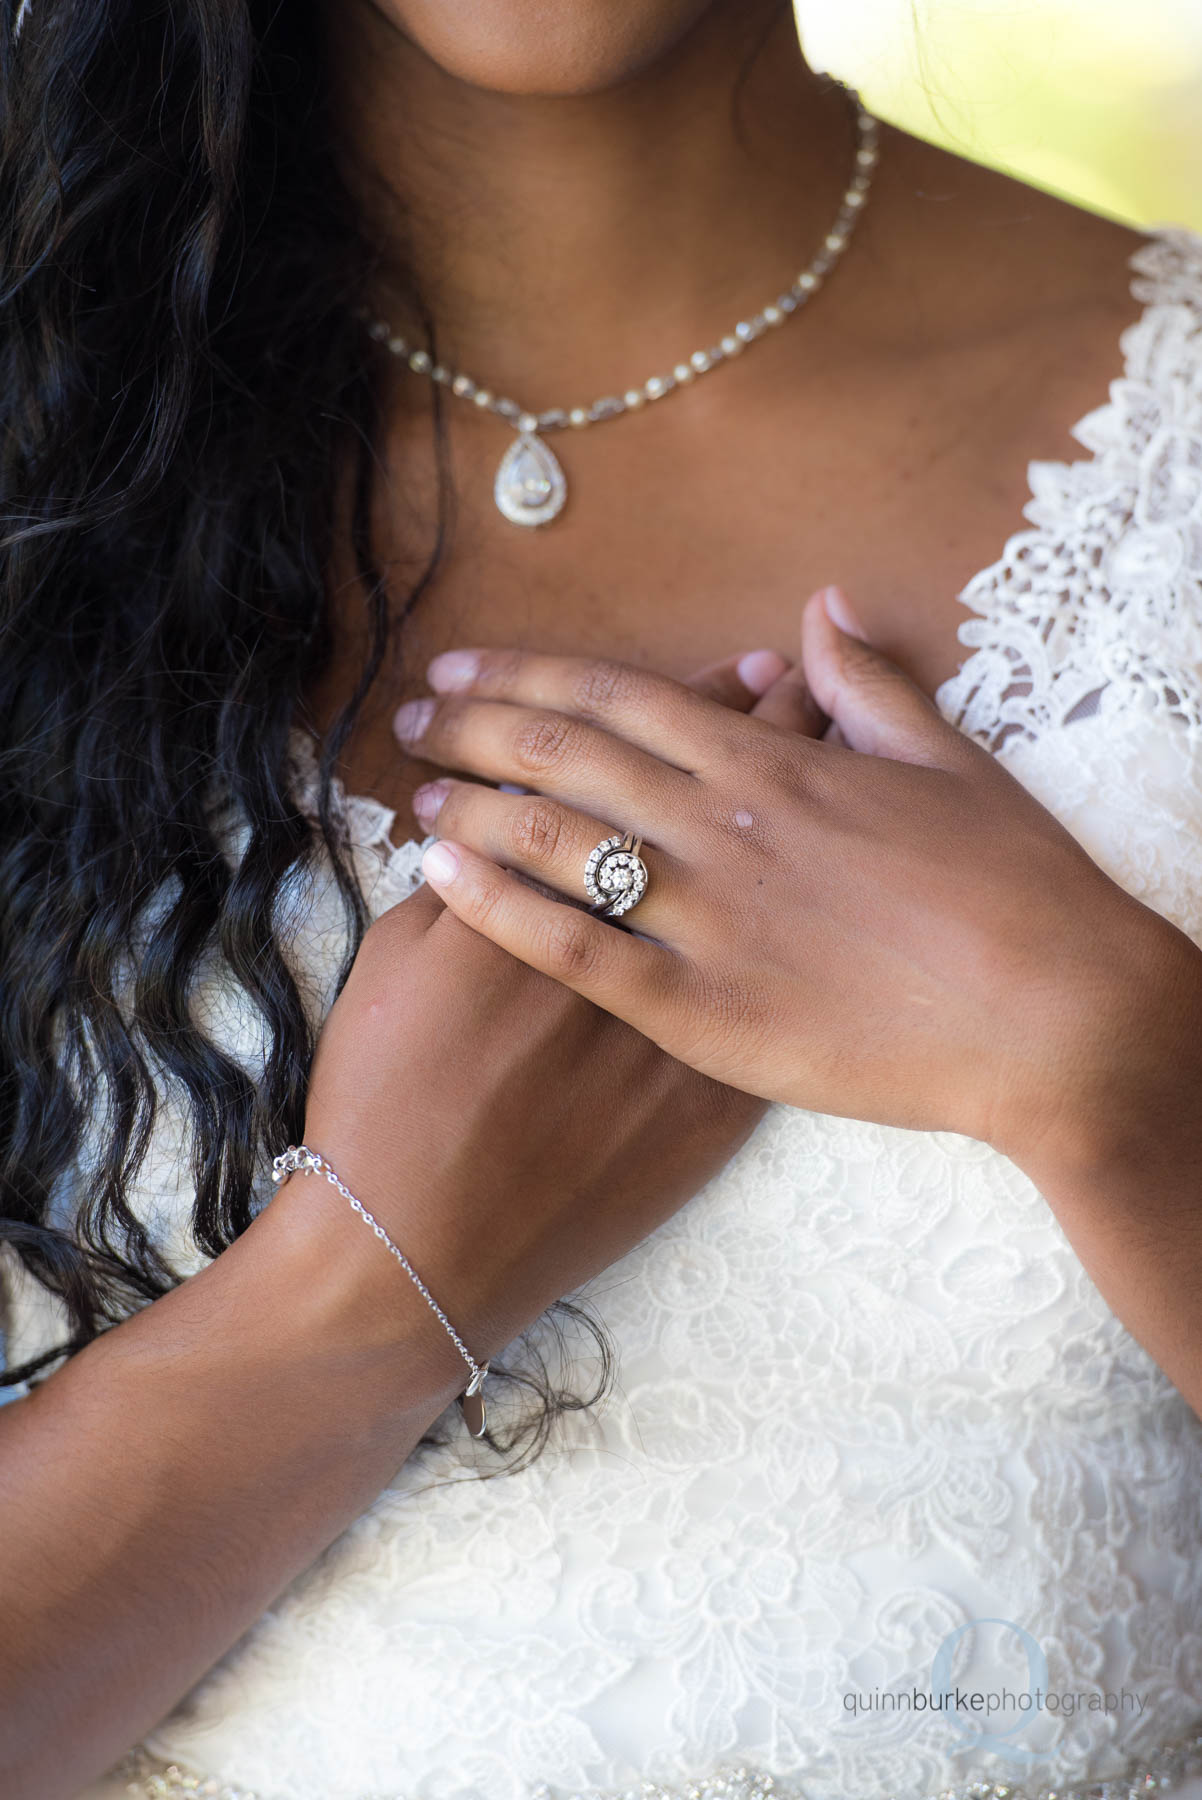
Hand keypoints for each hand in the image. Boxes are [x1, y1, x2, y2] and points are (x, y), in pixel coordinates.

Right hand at [297, 648, 817, 1385]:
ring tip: (814, 747)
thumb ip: (464, 878)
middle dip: (744, 723)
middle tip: (771, 671)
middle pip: (703, 797)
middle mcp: (628, 926)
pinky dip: (799, 930)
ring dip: (786, 809)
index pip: (615, 759)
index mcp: (548, 876)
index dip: (660, 707)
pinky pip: (774, 992)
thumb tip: (492, 823)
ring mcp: (683, 1010)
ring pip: (754, 881)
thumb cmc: (385, 1098)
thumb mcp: (396, 963)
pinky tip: (821, 893)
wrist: (424, 1248)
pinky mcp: (715, 1088)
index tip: (705, 665)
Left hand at [394, 586, 1201, 1171]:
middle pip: (568, 755)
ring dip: (474, 807)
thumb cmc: (1017, 888)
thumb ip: (866, 684)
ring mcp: (709, 918)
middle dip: (478, 728)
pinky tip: (442, 883)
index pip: (622, 697)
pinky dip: (501, 911)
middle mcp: (725, 825)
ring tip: (414, 793)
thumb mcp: (949, 762)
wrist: (1058, 1017)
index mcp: (775, 763)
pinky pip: (579, 951)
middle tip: (413, 719)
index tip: (465, 667)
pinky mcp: (705, 1012)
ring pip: (558, 842)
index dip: (530, 675)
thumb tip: (817, 611)